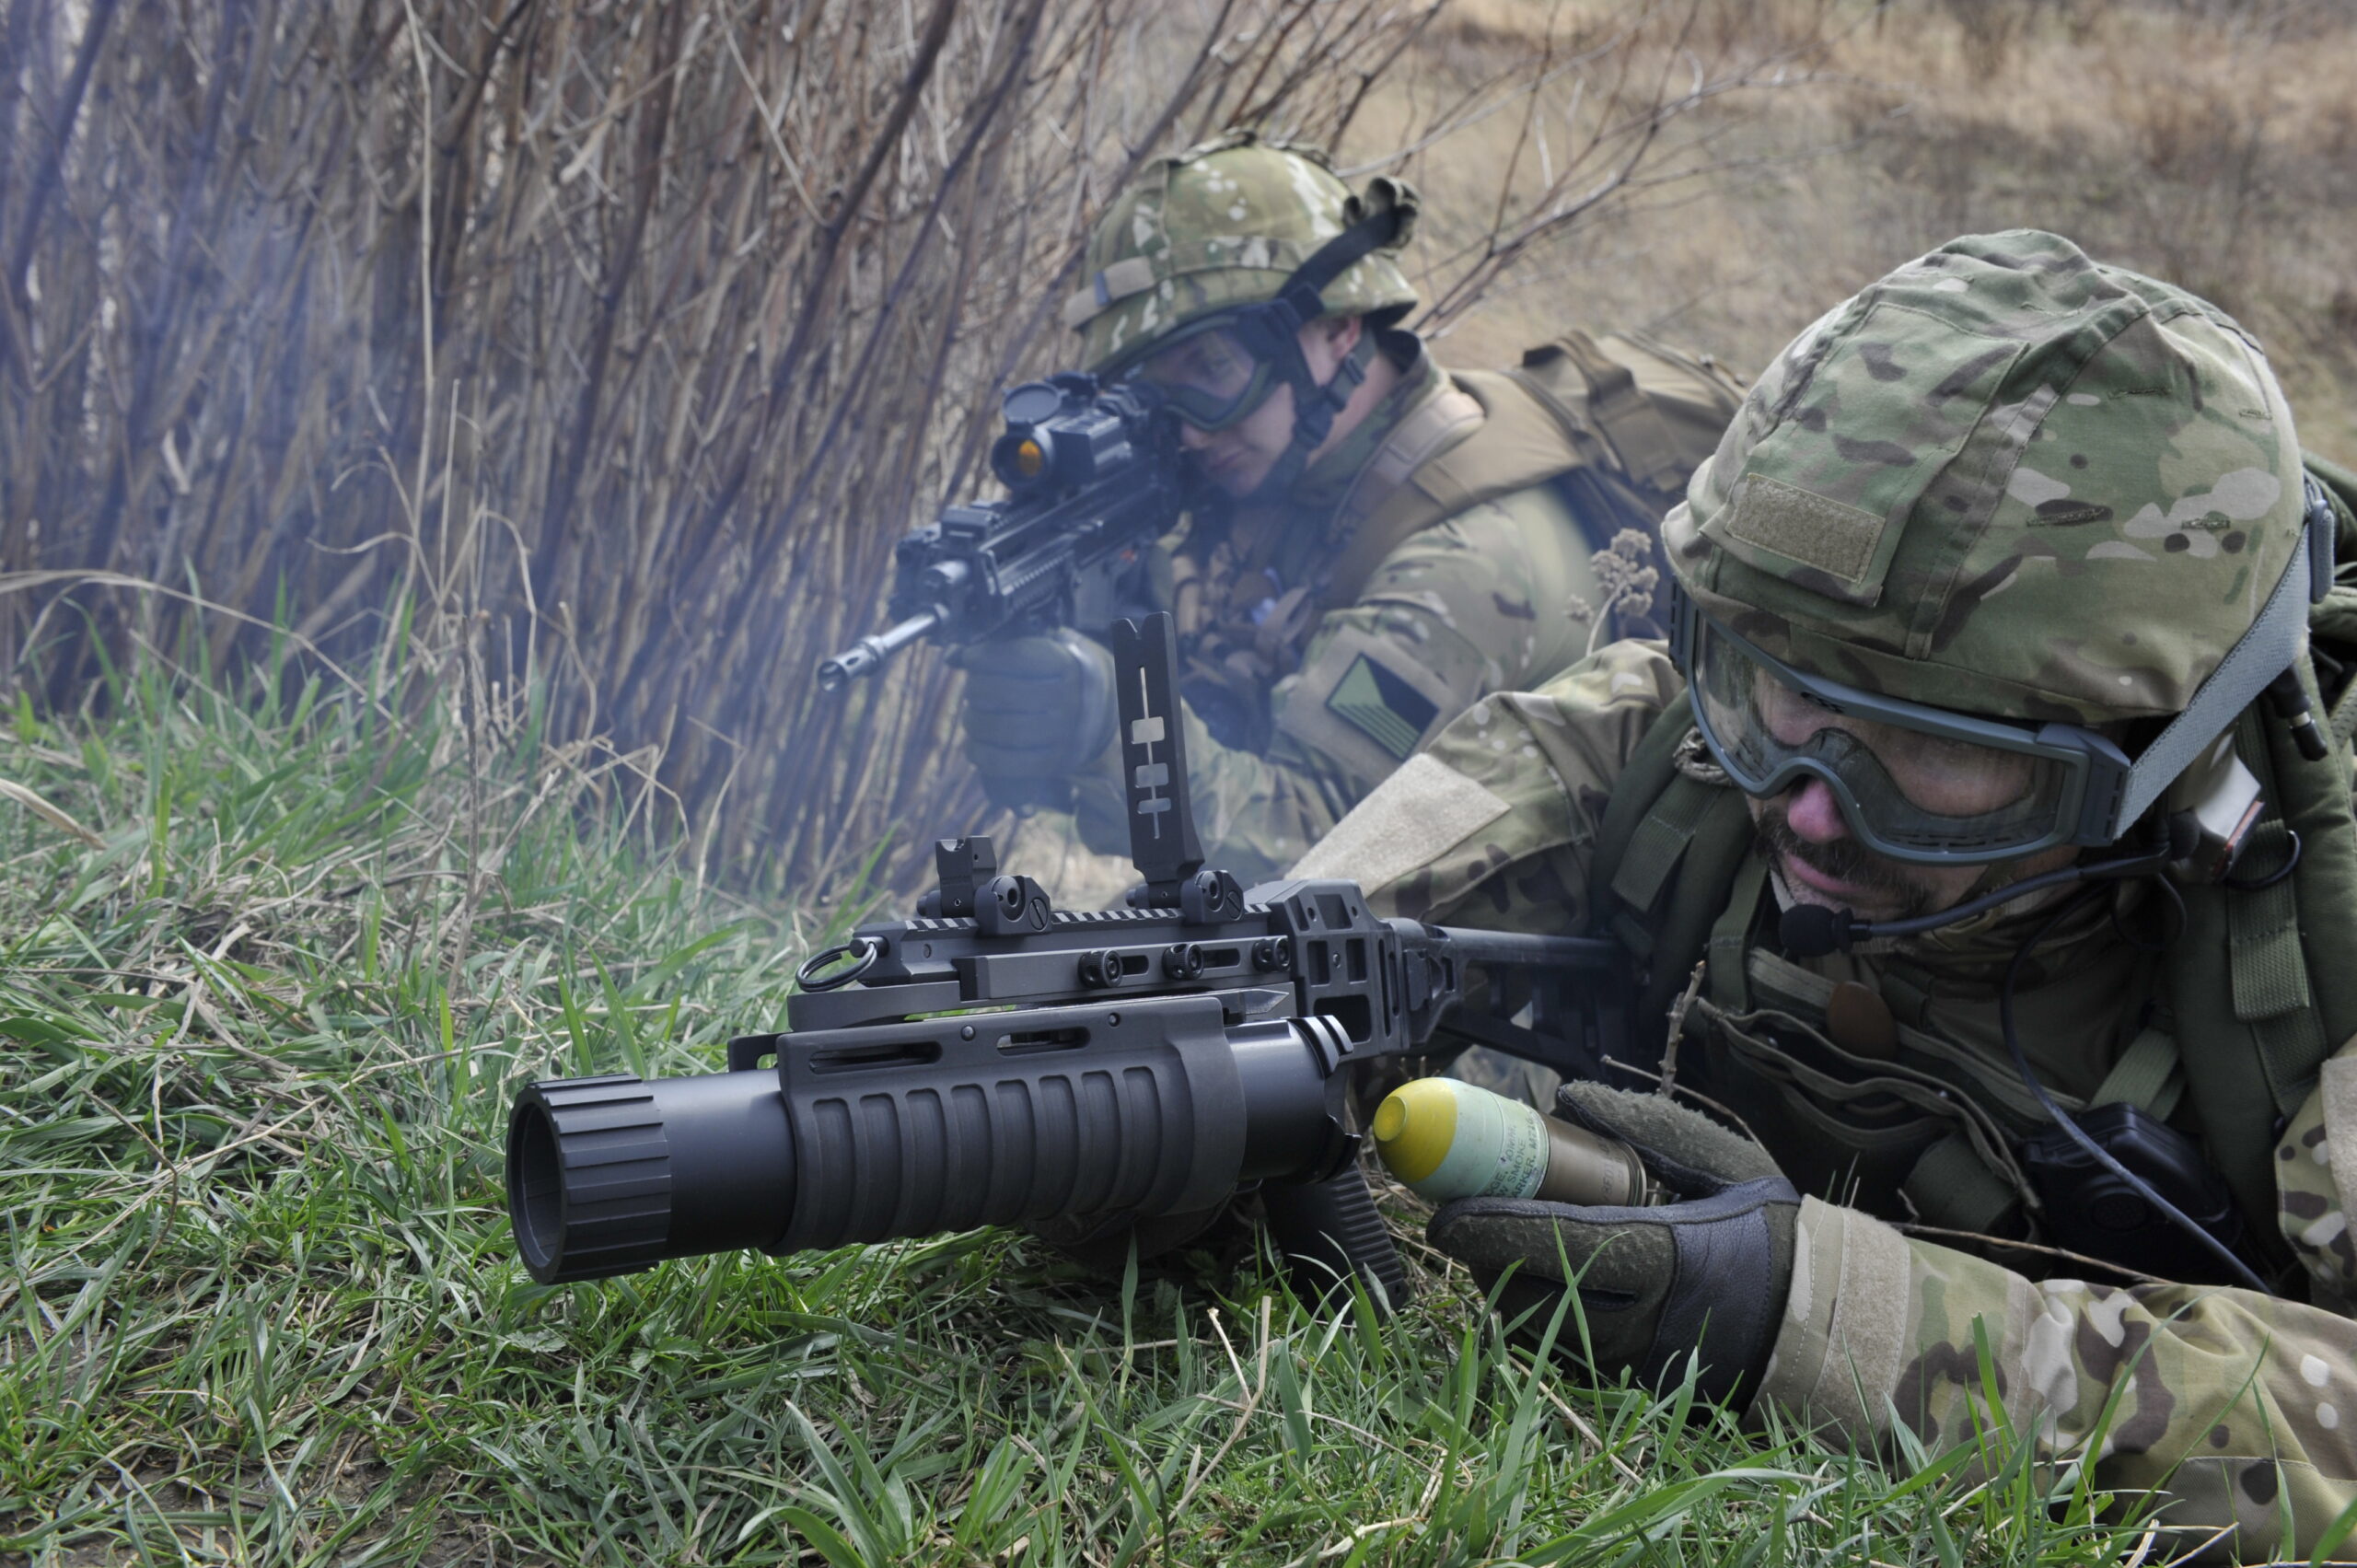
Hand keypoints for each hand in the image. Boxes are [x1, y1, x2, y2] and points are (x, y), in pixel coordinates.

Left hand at [950, 632, 1118, 797]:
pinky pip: (1006, 763)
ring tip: (972, 718)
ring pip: (1003, 730)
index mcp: (1064, 665)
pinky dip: (981, 755)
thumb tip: (952, 656)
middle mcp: (1068, 698)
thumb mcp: (1035, 653)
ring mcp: (1063, 733)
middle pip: (1004, 694)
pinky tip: (974, 746)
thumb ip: (997, 648)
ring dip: (974, 723)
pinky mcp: (1053, 763)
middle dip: (975, 691)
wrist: (1090, 713)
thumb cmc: (1048, 677)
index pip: (1016, 657)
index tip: (970, 658)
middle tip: (971, 693)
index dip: (983, 657)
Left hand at [1428, 1082, 1797, 1405]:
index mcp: (1671, 1255)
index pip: (1559, 1245)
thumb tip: (1570, 1098)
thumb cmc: (1770, 1232)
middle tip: (1460, 1220)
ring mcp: (1637, 1360)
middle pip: (1532, 1297)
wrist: (1824, 1321)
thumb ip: (1649, 1127)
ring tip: (1492, 1243)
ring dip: (1503, 1288)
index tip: (1446, 1213)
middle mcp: (1646, 1318)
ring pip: (1539, 1332)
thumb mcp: (1725, 1163)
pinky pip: (1563, 1352)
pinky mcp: (1634, 1383)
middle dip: (1483, 1260)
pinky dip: (1536, 1316)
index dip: (1493, 1231)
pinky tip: (1531, 1279)